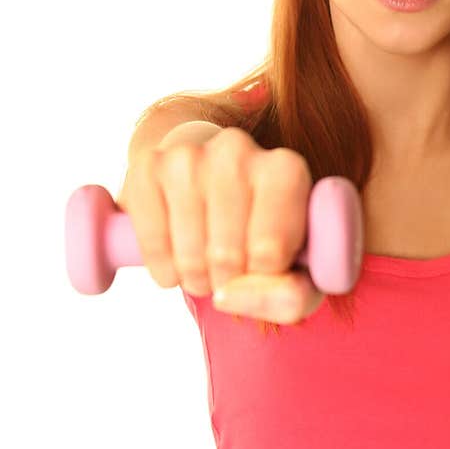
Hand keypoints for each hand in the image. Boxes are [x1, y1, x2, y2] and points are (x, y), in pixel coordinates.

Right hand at [118, 127, 324, 323]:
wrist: (213, 185)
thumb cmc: (265, 231)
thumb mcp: (301, 269)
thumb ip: (289, 295)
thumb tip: (227, 297)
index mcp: (285, 169)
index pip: (270, 253)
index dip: (264, 279)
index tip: (264, 267)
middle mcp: (237, 151)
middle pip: (227, 256)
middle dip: (228, 282)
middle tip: (231, 273)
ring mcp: (188, 156)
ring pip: (190, 255)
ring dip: (196, 279)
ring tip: (206, 268)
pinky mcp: (148, 168)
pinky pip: (152, 244)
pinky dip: (163, 268)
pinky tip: (175, 263)